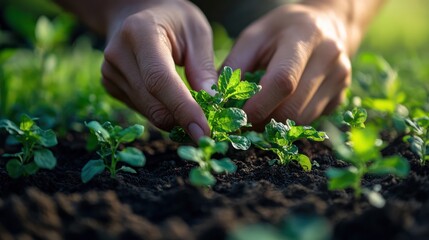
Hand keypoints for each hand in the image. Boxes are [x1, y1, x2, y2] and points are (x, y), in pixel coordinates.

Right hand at [100, 0, 216, 140]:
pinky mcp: (109, 86)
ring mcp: (110, 72)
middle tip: (208, 125)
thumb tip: (212, 102)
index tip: (204, 132)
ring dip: (175, 118)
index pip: (160, 80)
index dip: (183, 109)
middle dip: (183, 121)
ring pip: (149, 112)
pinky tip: (170, 96)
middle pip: (153, 103)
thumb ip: (203, 66)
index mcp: (140, 32)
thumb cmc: (173, 20)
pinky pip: (143, 111)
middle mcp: (118, 54)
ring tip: (192, 105)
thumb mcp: (197, 31)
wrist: (136, 13)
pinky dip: (162, 111)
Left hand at [223, 3, 355, 128]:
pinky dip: (291, 122)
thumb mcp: (253, 37)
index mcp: (305, 37)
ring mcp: (340, 79)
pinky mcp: (341, 96)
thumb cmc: (282, 31)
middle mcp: (329, 58)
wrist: (325, 26)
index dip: (258, 105)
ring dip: (277, 125)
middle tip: (245, 121)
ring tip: (261, 114)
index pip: (283, 81)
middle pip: (294, 107)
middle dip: (265, 121)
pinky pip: (312, 120)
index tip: (238, 117)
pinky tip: (281, 107)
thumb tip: (216, 98)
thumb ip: (235, 65)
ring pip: (303, 119)